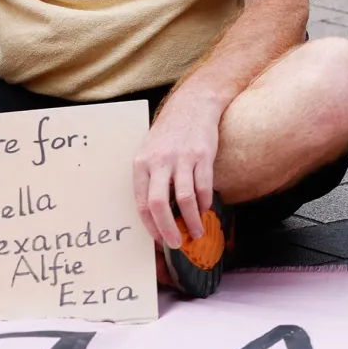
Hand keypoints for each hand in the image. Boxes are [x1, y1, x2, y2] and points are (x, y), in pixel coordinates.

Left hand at [134, 94, 222, 250]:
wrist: (193, 104)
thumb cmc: (169, 133)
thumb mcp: (150, 151)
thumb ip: (150, 178)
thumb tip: (156, 213)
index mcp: (142, 163)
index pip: (142, 203)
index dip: (151, 225)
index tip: (159, 240)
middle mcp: (160, 161)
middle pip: (159, 204)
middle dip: (168, 229)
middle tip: (177, 243)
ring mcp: (182, 158)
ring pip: (184, 198)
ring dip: (192, 220)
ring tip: (196, 232)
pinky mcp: (202, 154)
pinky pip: (203, 186)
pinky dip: (205, 202)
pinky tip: (205, 209)